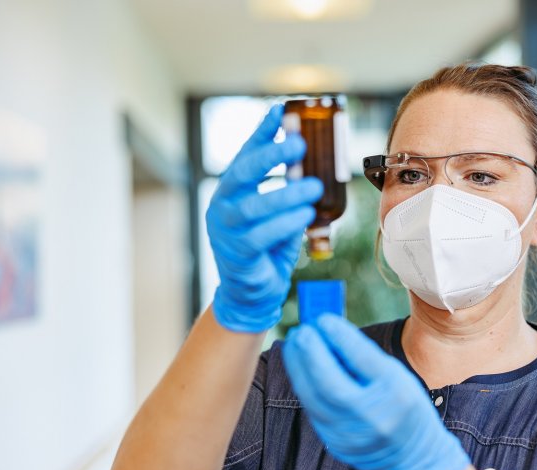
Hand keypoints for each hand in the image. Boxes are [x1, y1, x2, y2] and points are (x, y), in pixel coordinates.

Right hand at [206, 104, 322, 331]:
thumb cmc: (266, 246)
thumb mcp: (276, 213)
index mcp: (231, 191)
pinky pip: (262, 236)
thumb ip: (286, 189)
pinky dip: (286, 223)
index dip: (262, 132)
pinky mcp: (238, 255)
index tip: (281, 110)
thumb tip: (311, 161)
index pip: (245, 154)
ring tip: (314, 187)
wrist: (250, 292)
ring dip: (287, 194)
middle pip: (242, 173)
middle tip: (299, 144)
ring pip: (254, 206)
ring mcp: (226, 231)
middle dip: (270, 155)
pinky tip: (305, 216)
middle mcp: (222, 207)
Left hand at [282, 314, 470, 469]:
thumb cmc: (404, 406)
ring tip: (294, 343)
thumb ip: (364, 357)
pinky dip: (304, 383)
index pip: (361, 359)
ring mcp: (351, 434)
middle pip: (330, 383)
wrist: (412, 457)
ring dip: (298, 366)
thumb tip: (330, 331)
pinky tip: (299, 366)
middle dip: (311, 353)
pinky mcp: (335, 443)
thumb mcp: (397, 376)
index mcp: (395, 393)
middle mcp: (373, 416)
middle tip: (302, 330)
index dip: (339, 336)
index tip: (323, 319)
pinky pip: (314, 408)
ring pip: (314, 397)